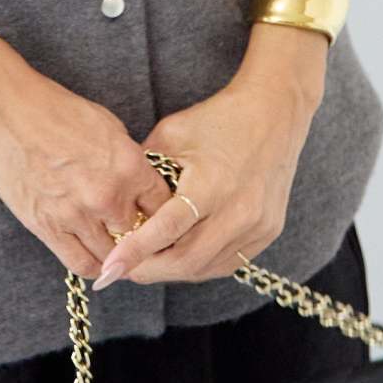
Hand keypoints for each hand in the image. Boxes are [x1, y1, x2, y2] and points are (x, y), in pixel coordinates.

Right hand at [0, 61, 175, 277]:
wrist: (5, 110)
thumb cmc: (54, 110)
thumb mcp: (106, 126)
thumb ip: (127, 160)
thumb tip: (139, 185)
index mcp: (128, 165)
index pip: (164, 207)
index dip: (161, 212)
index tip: (154, 214)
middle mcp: (108, 195)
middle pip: (141, 234)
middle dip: (139, 232)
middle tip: (133, 230)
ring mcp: (77, 215)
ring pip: (113, 255)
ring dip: (116, 252)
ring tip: (113, 244)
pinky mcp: (47, 227)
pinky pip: (81, 264)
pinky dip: (93, 265)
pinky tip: (93, 255)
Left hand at [92, 66, 322, 288]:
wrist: (274, 113)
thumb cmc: (218, 119)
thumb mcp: (171, 134)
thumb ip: (144, 170)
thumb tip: (115, 202)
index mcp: (211, 184)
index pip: (167, 229)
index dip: (135, 252)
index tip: (108, 269)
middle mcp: (238, 211)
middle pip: (186, 260)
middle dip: (148, 270)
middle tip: (121, 269)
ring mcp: (257, 226)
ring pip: (205, 267)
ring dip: (172, 270)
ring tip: (147, 262)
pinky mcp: (268, 232)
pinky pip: (226, 262)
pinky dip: (199, 264)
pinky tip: (180, 255)